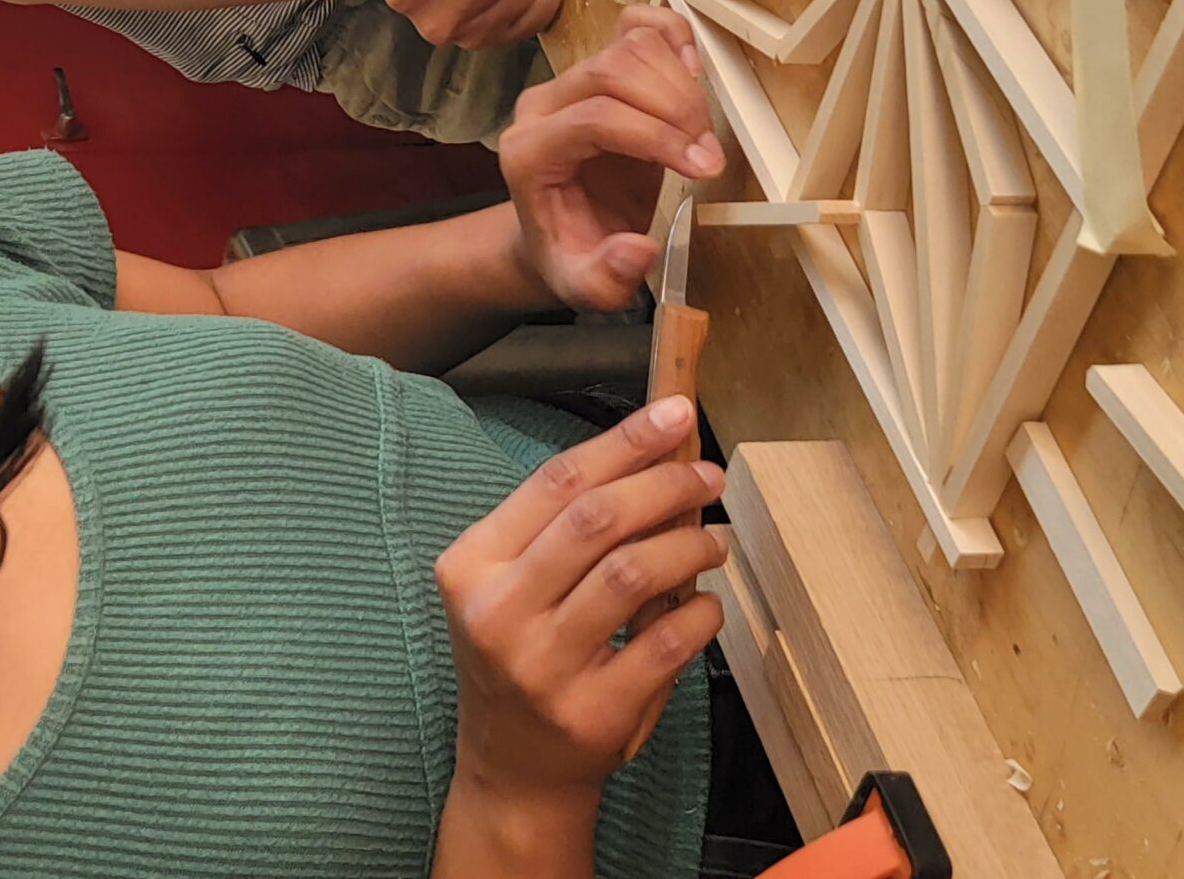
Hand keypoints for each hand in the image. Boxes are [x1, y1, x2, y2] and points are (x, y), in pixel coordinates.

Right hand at [438, 399, 726, 804]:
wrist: (511, 768)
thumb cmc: (520, 656)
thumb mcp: (511, 585)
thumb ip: (564, 528)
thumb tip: (654, 457)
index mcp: (471, 565)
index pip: (555, 482)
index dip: (622, 441)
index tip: (672, 414)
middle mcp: (498, 612)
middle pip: (597, 519)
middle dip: (664, 483)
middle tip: (706, 473)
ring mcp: (543, 666)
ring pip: (635, 573)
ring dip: (689, 543)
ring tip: (712, 538)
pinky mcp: (593, 712)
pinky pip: (666, 641)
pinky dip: (702, 612)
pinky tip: (707, 604)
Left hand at [497, 7, 723, 310]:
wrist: (559, 233)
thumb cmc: (571, 254)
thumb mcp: (582, 287)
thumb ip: (605, 279)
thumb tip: (638, 249)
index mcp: (528, 151)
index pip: (594, 118)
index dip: (656, 136)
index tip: (705, 169)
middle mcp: (543, 105)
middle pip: (613, 71)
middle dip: (675, 110)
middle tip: (709, 158)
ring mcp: (571, 79)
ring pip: (630, 46)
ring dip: (681, 85)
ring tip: (703, 136)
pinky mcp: (601, 67)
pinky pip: (637, 27)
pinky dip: (674, 40)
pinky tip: (695, 77)